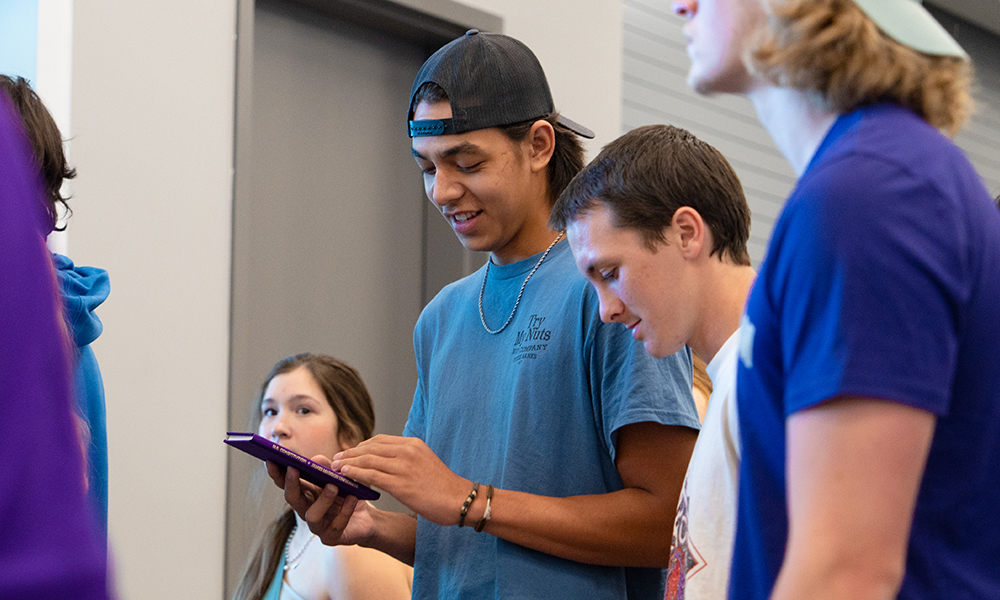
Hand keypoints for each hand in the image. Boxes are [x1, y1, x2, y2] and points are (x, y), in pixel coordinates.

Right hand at [265, 458, 375, 546]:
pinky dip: (345, 511)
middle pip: (293, 499)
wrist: (367, 519)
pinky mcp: (333, 538)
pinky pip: (336, 526)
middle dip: (291, 484)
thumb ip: (326, 468)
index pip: (286, 484)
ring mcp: (318, 527)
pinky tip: (353, 498)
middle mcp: (307, 511)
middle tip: (293, 469)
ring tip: (333, 486)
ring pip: (312, 516)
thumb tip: (314, 460)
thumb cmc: (349, 496)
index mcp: (305, 495)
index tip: (271, 460)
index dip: (277, 474)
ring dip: (322, 500)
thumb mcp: (339, 477)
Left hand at [330, 434, 470, 525]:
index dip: (361, 446)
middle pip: (370, 447)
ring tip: (335, 467)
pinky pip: (371, 475)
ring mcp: (403, 466)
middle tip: (336, 459)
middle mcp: (407, 450)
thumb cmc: (443, 487)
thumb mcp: (424, 463)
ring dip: (348, 463)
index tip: (349, 452)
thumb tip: (386, 463)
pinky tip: (345, 475)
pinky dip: (355, 473)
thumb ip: (406, 459)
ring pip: (367, 459)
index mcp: (413, 444)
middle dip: (350, 453)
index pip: (379, 440)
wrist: (460, 500)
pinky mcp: (400, 483)